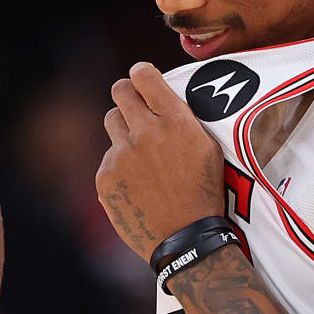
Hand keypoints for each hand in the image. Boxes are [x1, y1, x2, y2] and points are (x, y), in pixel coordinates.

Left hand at [96, 62, 224, 260]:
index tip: (141, 78)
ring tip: (140, 154)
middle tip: (133, 105)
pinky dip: (119, 167)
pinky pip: (108, 158)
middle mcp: (146, 132)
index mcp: (176, 121)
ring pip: (112, 123)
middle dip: (127, 94)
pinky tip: (137, 185)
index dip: (141, 74)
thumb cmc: (204, 194)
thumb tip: (161, 99)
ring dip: (123, 131)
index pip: (144, 76)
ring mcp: (122, 155)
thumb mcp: (208, 149)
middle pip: (120, 92)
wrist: (185, 238)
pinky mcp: (106, 176)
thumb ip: (182, 120)